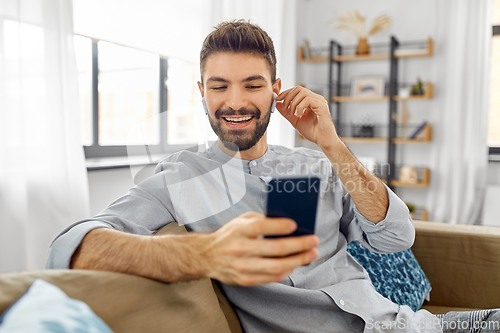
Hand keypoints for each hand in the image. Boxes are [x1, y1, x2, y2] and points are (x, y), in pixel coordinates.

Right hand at [201, 212, 319, 285]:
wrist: (206, 257)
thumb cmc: (228, 236)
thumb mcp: (240, 221)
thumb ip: (261, 219)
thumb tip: (287, 225)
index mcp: (239, 230)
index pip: (261, 226)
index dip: (280, 226)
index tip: (295, 225)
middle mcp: (240, 248)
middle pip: (276, 249)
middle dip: (299, 246)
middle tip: (314, 242)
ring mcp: (243, 267)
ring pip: (277, 266)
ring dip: (298, 261)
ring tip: (310, 255)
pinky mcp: (245, 280)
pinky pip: (271, 277)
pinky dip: (286, 271)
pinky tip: (294, 264)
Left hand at [276, 86, 340, 150]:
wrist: (323, 141)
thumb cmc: (313, 132)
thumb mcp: (295, 121)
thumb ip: (286, 112)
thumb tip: (277, 103)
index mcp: (310, 101)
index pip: (296, 90)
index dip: (286, 93)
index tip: (277, 99)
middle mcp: (315, 99)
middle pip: (299, 88)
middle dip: (288, 96)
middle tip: (285, 108)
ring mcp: (319, 101)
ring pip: (303, 92)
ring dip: (293, 102)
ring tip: (292, 113)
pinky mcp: (322, 106)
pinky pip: (308, 100)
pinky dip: (300, 107)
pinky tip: (299, 115)